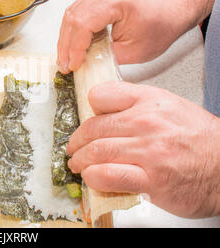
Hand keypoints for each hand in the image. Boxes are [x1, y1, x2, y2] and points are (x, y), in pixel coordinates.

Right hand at [57, 0, 195, 72]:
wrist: (174, 4)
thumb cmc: (164, 21)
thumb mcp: (136, 50)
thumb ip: (107, 58)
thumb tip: (86, 65)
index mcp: (115, 0)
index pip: (82, 24)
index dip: (74, 48)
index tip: (73, 65)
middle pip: (72, 18)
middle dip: (66, 46)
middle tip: (64, 65)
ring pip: (71, 14)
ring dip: (66, 39)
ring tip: (66, 58)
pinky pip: (77, 11)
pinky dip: (73, 31)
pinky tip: (73, 46)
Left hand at [67, 81, 219, 217]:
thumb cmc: (199, 140)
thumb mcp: (169, 108)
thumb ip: (135, 107)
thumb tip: (104, 115)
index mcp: (150, 101)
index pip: (101, 95)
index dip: (88, 109)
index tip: (85, 121)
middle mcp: (147, 122)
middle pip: (93, 128)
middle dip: (77, 141)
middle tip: (75, 148)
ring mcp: (148, 151)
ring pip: (96, 151)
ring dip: (80, 161)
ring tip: (79, 165)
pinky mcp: (150, 179)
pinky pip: (108, 175)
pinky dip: (93, 177)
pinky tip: (92, 178)